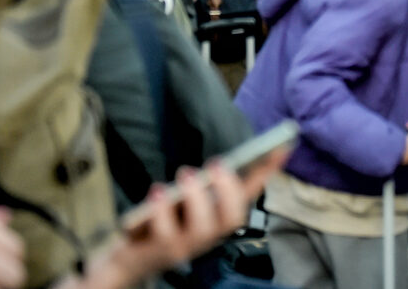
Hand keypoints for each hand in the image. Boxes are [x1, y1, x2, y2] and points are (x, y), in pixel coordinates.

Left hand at [71, 149, 287, 288]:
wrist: (126, 259)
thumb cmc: (156, 225)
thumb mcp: (182, 201)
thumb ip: (200, 188)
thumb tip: (219, 166)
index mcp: (215, 219)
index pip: (248, 195)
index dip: (267, 173)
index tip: (281, 148)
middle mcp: (206, 237)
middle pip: (232, 219)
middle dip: (229, 190)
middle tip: (218, 164)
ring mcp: (185, 247)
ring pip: (202, 228)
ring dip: (197, 198)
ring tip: (186, 174)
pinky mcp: (159, 252)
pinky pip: (165, 233)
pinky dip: (162, 210)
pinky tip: (157, 192)